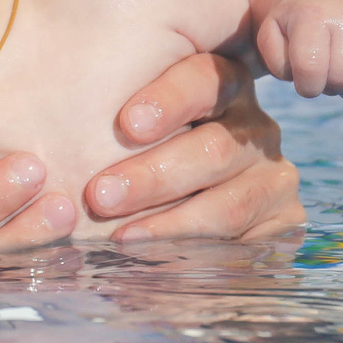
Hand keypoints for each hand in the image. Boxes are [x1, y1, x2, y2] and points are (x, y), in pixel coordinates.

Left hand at [86, 54, 303, 242]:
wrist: (160, 228)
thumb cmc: (113, 163)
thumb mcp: (103, 129)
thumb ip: (92, 109)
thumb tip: (58, 110)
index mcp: (217, 85)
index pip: (204, 79)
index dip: (168, 101)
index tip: (127, 125)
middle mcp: (252, 127)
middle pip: (215, 149)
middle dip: (153, 176)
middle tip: (100, 196)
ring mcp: (273, 174)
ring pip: (231, 202)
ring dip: (171, 223)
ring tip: (119, 237)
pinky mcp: (284, 220)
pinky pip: (249, 243)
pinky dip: (200, 256)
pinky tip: (160, 262)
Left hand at [256, 0, 342, 101]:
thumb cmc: (294, 26)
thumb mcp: (271, 37)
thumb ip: (275, 60)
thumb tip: (300, 72)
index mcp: (313, 14)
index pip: (311, 70)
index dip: (307, 87)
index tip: (304, 82)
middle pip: (342, 78)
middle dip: (329, 88)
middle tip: (324, 77)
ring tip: (341, 78)